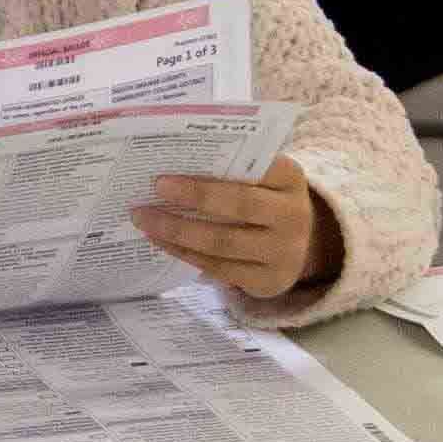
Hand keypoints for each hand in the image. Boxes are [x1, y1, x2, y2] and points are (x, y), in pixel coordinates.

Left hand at [130, 161, 328, 301]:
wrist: (297, 246)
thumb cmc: (265, 200)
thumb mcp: (262, 180)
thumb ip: (233, 170)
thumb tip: (173, 160)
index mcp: (291, 179)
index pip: (258, 166)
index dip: (219, 167)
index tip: (179, 164)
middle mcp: (293, 215)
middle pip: (240, 204)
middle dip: (194, 196)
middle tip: (156, 187)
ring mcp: (284, 252)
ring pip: (223, 241)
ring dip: (178, 230)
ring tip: (144, 218)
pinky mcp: (269, 281)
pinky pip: (219, 268)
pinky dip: (185, 254)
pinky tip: (160, 241)